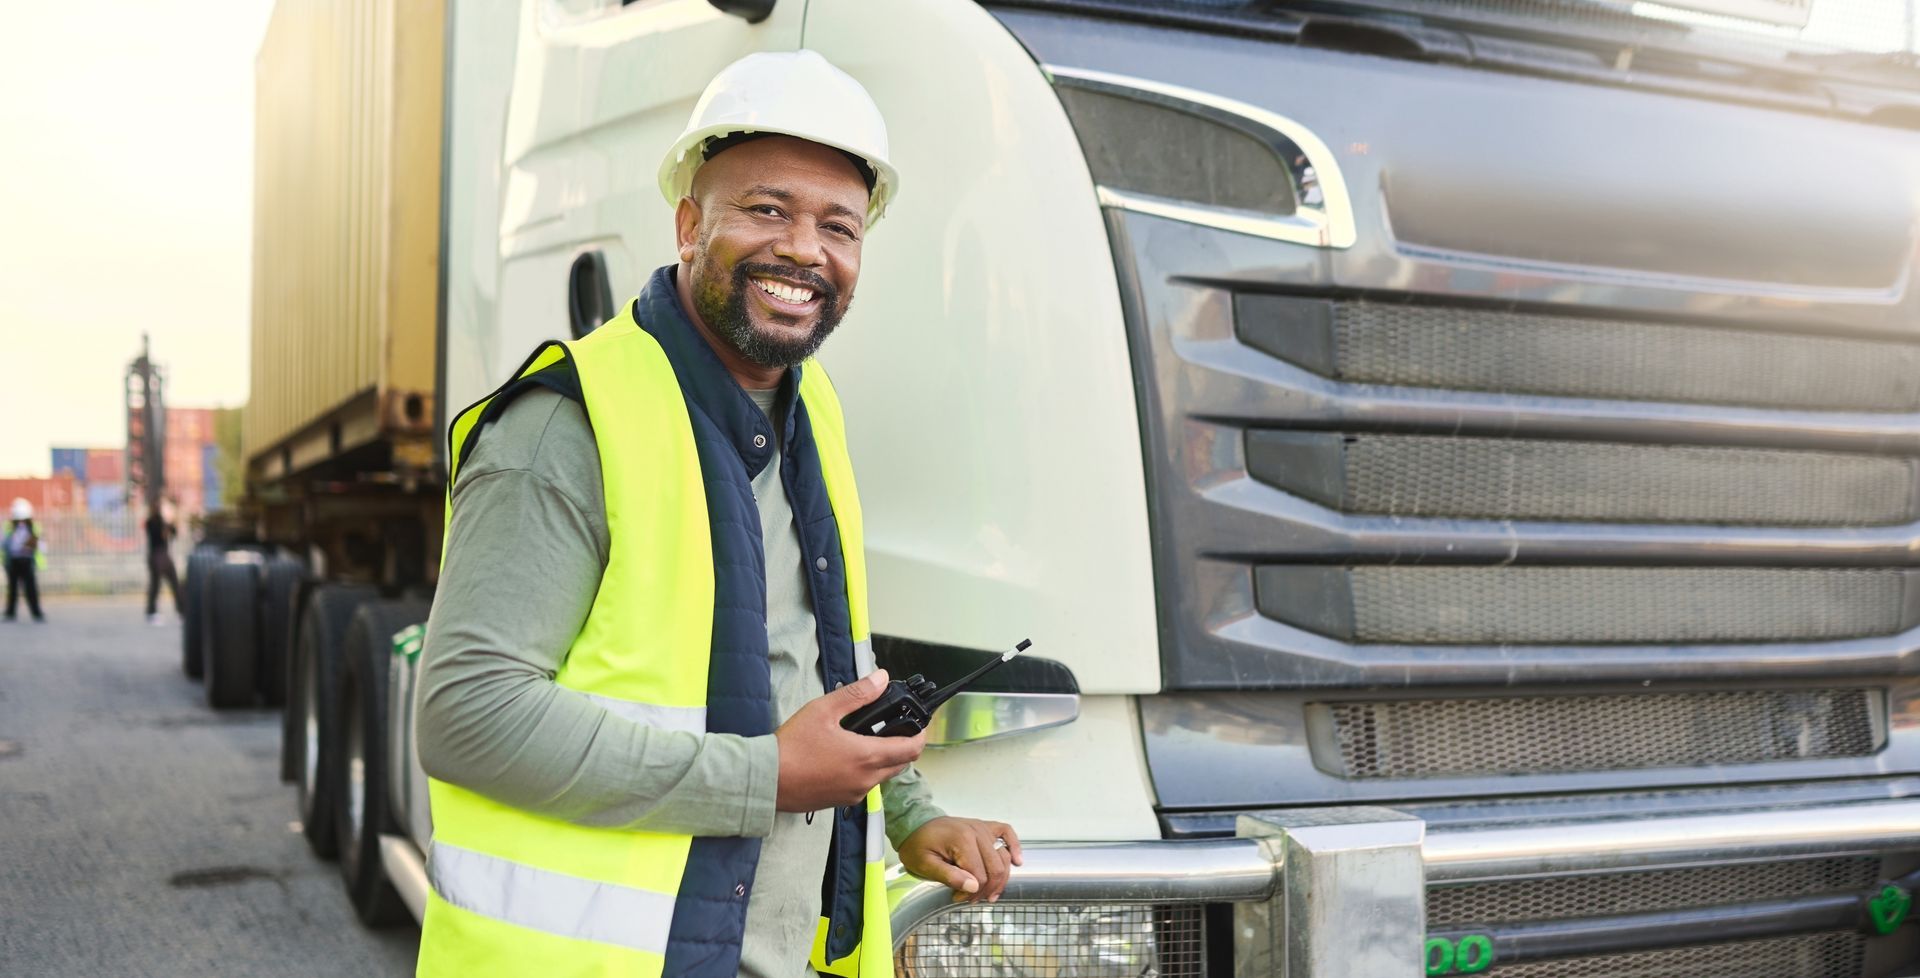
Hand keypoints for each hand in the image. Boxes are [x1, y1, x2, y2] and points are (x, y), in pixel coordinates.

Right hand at [775, 670, 927, 811]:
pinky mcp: (840, 801)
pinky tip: (845, 758)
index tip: (919, 724)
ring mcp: (853, 793)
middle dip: (903, 746)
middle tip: (892, 729)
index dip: (921, 735)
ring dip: (884, 760)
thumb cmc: (791, 747)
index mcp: (867, 757)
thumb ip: (857, 694)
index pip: (912, 749)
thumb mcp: (824, 710)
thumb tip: (880, 679)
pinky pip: (864, 786)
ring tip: (865, 740)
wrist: (766, 780)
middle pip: (901, 764)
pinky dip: (865, 772)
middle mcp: (866, 780)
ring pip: (883, 776)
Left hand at [898, 817, 1022, 902]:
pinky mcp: (985, 826)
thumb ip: (949, 876)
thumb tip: (973, 887)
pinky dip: (1014, 846)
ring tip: (989, 894)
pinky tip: (1017, 861)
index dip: (972, 893)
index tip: (957, 898)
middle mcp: (976, 831)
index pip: (979, 876)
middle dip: (986, 890)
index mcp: (962, 840)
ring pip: (1003, 858)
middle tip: (971, 900)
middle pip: (995, 869)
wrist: (915, 825)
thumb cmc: (918, 845)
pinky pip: (1006, 832)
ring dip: (1000, 879)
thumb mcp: (925, 864)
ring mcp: (982, 828)